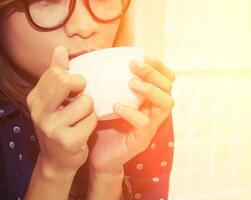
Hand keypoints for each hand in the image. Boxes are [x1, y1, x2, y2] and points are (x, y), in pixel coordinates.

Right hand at [26, 46, 97, 174]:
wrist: (58, 159)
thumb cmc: (60, 125)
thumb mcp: (53, 100)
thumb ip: (56, 73)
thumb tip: (60, 49)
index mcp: (35, 98)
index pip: (57, 72)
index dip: (73, 77)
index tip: (75, 88)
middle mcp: (39, 112)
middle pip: (66, 81)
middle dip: (81, 86)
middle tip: (82, 96)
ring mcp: (52, 127)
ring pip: (86, 102)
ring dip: (89, 109)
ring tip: (81, 118)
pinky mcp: (68, 140)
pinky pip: (92, 120)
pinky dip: (92, 123)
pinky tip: (83, 130)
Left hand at [88, 57, 174, 173]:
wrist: (96, 154)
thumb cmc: (101, 123)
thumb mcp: (105, 98)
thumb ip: (107, 82)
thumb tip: (94, 57)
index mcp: (149, 99)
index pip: (166, 79)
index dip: (159, 66)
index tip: (143, 54)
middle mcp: (154, 111)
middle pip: (168, 88)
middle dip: (153, 73)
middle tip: (134, 64)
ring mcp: (151, 125)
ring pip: (166, 104)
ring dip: (150, 89)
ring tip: (131, 82)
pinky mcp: (143, 139)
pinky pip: (145, 123)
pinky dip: (132, 112)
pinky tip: (116, 106)